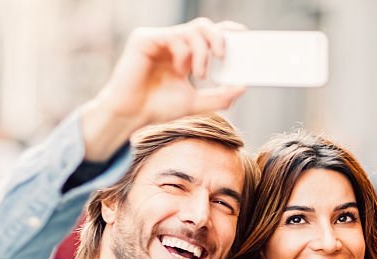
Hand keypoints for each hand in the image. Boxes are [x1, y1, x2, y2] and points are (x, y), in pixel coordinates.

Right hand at [80, 18, 246, 159]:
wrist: (133, 115)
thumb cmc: (159, 108)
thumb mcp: (197, 103)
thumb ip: (220, 96)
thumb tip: (243, 86)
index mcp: (184, 53)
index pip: (208, 35)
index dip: (226, 31)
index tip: (243, 35)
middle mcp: (172, 43)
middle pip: (202, 25)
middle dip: (218, 38)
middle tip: (223, 56)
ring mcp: (158, 39)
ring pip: (191, 31)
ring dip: (202, 53)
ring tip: (200, 75)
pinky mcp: (144, 39)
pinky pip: (173, 35)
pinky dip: (183, 52)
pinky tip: (180, 69)